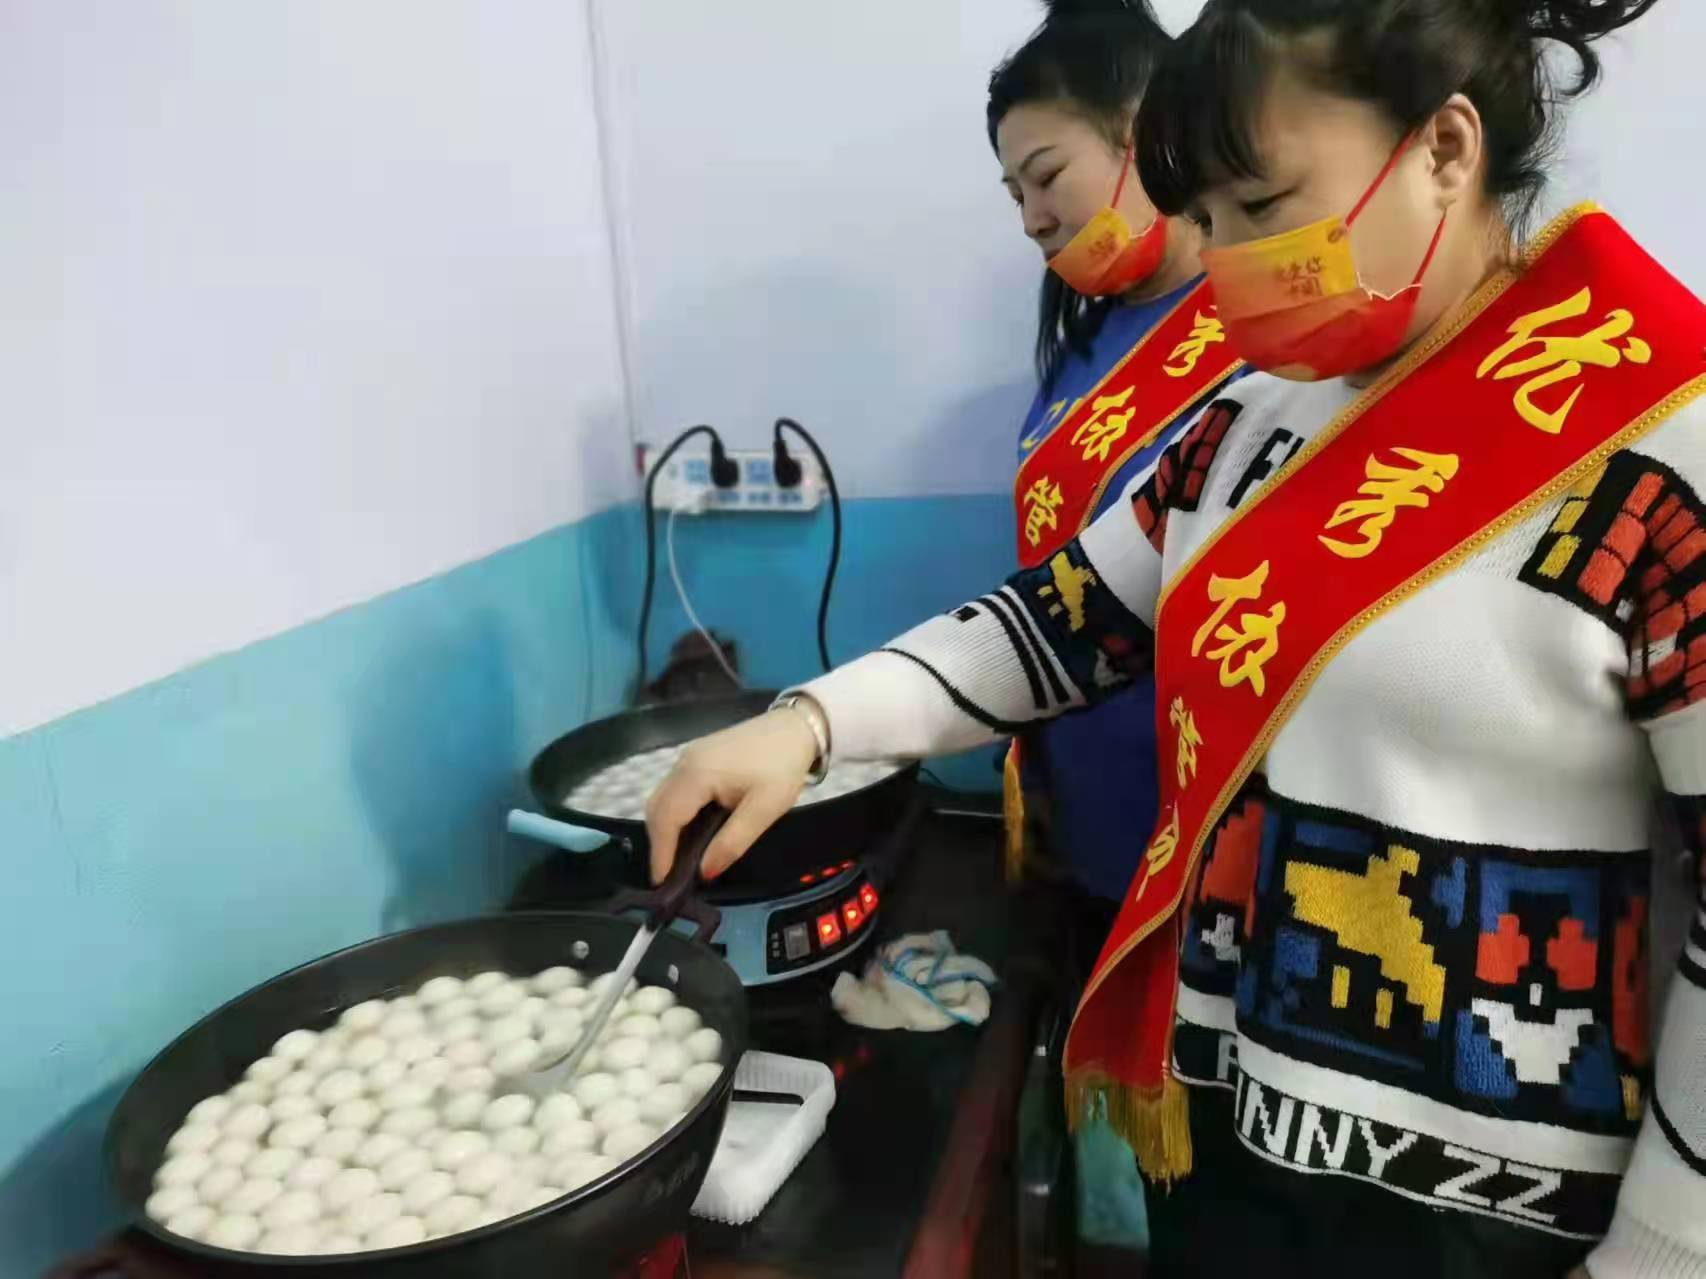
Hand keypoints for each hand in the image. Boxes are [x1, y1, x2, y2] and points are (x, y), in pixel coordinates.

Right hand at [645, 706, 819, 883]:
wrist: (796, 727)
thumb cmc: (783, 767)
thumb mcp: (765, 809)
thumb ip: (733, 842)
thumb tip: (705, 872)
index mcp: (697, 773)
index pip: (666, 819)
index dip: (661, 853)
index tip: (662, 883)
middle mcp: (684, 762)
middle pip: (657, 808)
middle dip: (659, 844)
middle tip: (669, 876)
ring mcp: (687, 757)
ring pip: (662, 798)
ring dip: (665, 829)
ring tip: (677, 859)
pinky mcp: (695, 756)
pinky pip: (673, 789)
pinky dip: (673, 814)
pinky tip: (689, 832)